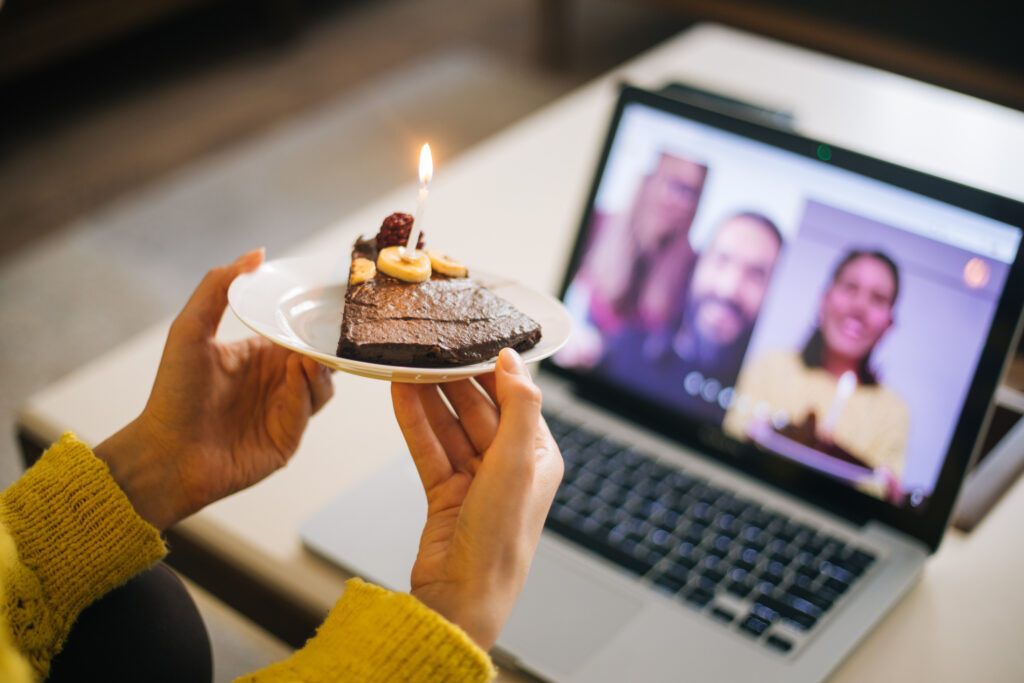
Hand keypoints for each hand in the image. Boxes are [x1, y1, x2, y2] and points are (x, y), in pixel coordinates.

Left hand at [94, 249, 334, 529]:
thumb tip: (257, 252)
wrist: (165, 454)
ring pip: (325, 383)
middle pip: (321, 356)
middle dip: (330, 342)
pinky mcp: (289, 437)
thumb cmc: (172, 394)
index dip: (315, 316)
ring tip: (309, 355)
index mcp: (259, 354)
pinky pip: (309, 409)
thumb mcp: (190, 329)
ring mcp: (286, 410)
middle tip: (335, 327)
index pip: (299, 330)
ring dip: (321, 366)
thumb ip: (220, 286)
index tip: (330, 299)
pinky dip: (308, 391)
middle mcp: (277, 380)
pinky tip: (298, 376)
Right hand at [391, 349, 562, 649]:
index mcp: (537, 457)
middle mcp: (508, 466)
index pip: (514, 399)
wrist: (462, 597)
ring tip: (406, 363)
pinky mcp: (445, 493)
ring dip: (429, 396)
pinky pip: (429, 448)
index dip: (490, 369)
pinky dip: (414, 422)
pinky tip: (398, 395)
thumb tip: (513, 359)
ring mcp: (475, 480)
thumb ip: (517, 406)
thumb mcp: (516, 463)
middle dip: (452, 379)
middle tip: (429, 346)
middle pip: (478, 409)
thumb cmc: (499, 540)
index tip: (468, 339)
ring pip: (449, 425)